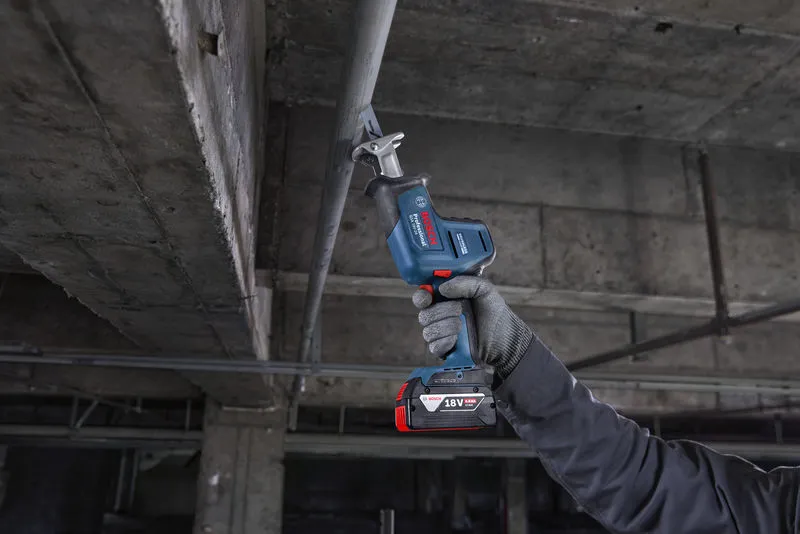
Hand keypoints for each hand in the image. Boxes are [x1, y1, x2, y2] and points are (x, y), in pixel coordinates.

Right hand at [412, 276, 533, 378]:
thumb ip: (465, 282)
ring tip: (462, 326)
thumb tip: (443, 288)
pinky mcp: (445, 350)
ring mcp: (441, 334)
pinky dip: (445, 342)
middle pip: (424, 315)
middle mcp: (439, 316)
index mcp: (445, 300)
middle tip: (459, 310)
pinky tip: (457, 339)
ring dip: (446, 327)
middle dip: (442, 311)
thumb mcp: (484, 289)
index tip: (428, 297)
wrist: (506, 338)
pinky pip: (434, 347)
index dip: (421, 297)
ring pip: (428, 331)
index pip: (422, 297)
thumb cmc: (494, 312)